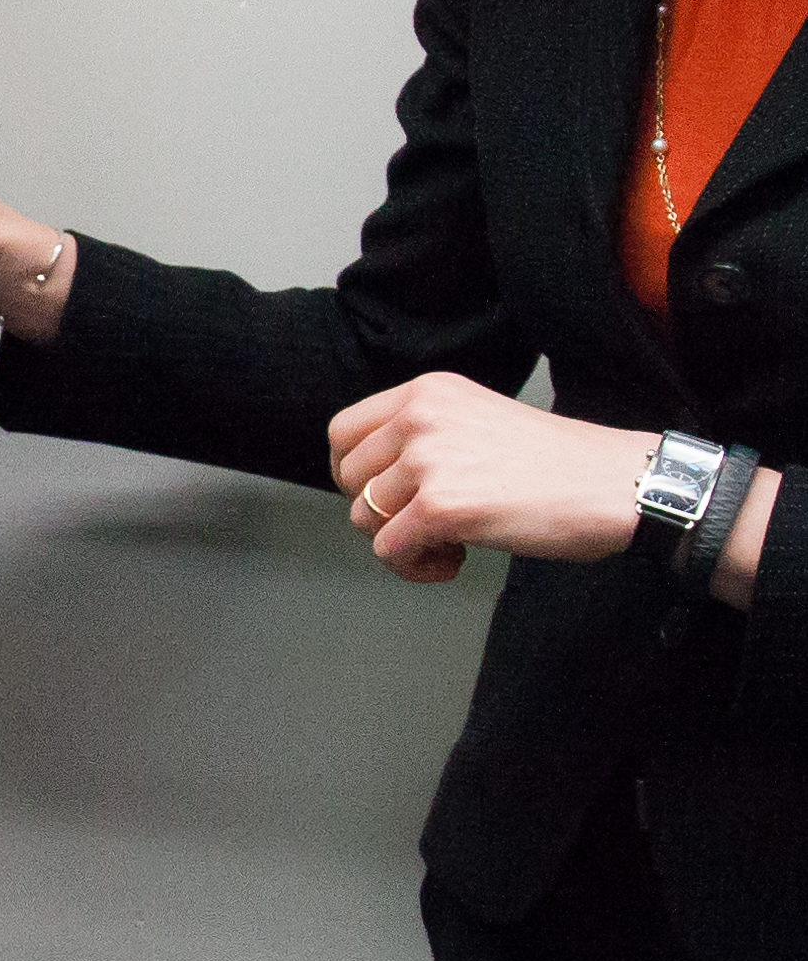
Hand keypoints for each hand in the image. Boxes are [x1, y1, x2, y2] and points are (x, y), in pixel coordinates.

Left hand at [329, 372, 652, 584]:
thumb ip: (424, 435)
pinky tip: (456, 562)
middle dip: (378, 511)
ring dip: (402, 543)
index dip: (353, 472)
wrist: (618, 485)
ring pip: (364, 518)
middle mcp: (420, 418)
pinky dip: (415, 567)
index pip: (343, 432)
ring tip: (451, 544)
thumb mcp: (476, 420)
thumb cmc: (558, 465)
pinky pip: (390, 551)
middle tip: (424, 524)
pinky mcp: (442, 507)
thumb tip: (372, 478)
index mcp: (427, 392)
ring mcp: (428, 461)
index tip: (382, 496)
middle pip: (348, 478)